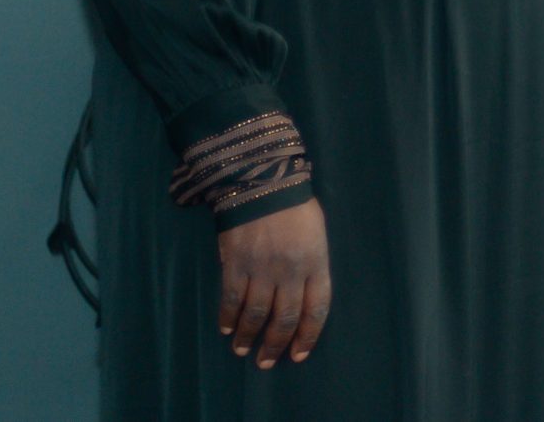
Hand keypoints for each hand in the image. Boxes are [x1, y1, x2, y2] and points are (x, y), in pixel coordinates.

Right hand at [215, 198, 329, 368]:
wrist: (262, 181)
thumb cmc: (295, 207)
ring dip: (249, 335)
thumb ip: (312, 266)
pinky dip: (228, 317)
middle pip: (285, 317)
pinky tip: (226, 328)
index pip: (317, 308)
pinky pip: (231, 299)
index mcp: (316, 261)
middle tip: (267, 361)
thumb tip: (303, 298)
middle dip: (276, 345)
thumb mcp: (316, 235)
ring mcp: (262, 268)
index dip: (308, 335)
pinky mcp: (236, 264)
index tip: (299, 355)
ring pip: (256, 313)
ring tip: (243, 349)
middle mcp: (291, 270)